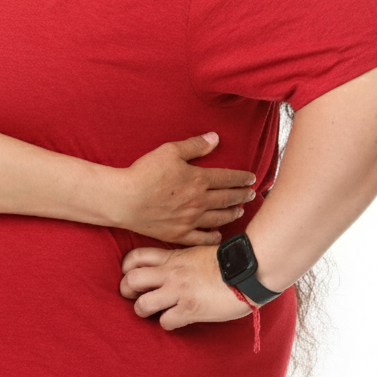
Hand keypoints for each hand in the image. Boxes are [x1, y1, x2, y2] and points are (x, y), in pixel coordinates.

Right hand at [114, 133, 255, 244]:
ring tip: (239, 211)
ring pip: (219, 218)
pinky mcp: (179, 234)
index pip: (228, 178)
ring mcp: (191, 220)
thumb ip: (194, 145)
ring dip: (232, 214)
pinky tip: (218, 234)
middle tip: (251, 194)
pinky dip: (213, 237)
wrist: (125, 200)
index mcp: (199, 180)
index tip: (251, 178)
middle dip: (242, 195)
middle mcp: (199, 201)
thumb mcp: (169, 151)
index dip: (242, 178)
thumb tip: (215, 138)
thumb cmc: (145, 173)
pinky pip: (202, 238)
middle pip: (227, 198)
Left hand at [119, 245, 251, 329]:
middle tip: (134, 296)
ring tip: (151, 311)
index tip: (130, 274)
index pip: (135, 257)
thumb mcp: (197, 252)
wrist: (247, 271)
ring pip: (142, 305)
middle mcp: (170, 273)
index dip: (126, 267)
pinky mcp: (190, 310)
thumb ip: (180, 258)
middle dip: (126, 290)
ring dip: (143, 311)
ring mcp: (179, 292)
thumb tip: (170, 265)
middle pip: (131, 280)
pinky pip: (166, 321)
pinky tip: (175, 320)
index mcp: (172, 257)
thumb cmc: (227, 262)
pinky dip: (167, 324)